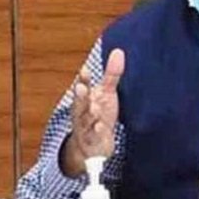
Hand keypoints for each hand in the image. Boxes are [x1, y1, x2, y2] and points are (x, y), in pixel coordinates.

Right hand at [61, 48, 124, 176]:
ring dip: (88, 116)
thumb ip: (111, 74)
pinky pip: (92, 138)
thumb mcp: (106, 93)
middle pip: (80, 104)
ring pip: (85, 121)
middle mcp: (83, 112)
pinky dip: (95, 133)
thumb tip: (119, 52)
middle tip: (81, 88)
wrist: (92, 146)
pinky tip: (100, 128)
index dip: (83, 79)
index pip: (82, 87)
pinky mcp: (93, 141)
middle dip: (80, 96)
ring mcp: (86, 127)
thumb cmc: (99, 114)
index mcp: (85, 99)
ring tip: (94, 110)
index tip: (84, 70)